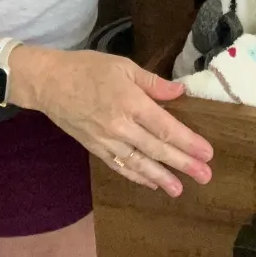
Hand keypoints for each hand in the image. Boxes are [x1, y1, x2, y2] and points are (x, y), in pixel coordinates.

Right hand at [17, 48, 213, 196]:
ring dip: (161, 177)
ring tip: (180, 189)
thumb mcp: (124, 66)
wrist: (48, 83)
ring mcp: (106, 141)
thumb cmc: (88, 68)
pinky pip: (120, 166)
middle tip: (205, 176)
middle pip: (156, 149)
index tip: (207, 153)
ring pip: (139, 163)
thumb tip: (180, 92)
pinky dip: (136, 177)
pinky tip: (151, 183)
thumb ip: (153, 82)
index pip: (165, 127)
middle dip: (182, 164)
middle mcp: (120, 126)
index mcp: (130, 102)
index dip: (187, 142)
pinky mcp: (95, 148)